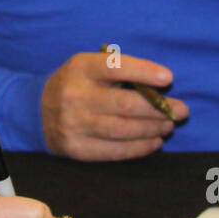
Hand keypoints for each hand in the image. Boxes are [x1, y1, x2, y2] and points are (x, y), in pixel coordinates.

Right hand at [41, 51, 186, 159]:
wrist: (37, 111)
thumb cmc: (78, 84)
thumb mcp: (90, 66)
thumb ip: (119, 71)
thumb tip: (160, 86)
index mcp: (80, 67)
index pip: (116, 67)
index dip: (144, 72)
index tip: (169, 78)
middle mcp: (75, 95)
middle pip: (126, 104)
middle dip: (159, 108)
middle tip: (181, 110)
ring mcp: (73, 124)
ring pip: (124, 130)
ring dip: (153, 129)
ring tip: (169, 126)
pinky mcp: (76, 148)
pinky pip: (115, 151)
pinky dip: (140, 147)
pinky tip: (154, 142)